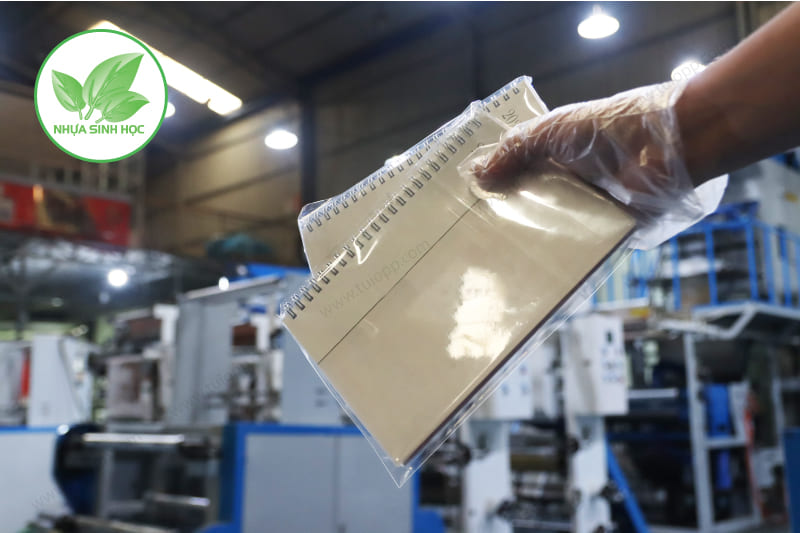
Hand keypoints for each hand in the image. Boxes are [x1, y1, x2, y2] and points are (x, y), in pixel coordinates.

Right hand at [473, 82, 717, 247]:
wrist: (670, 146)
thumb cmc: (610, 127)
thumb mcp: (552, 130)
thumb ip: (513, 149)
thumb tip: (475, 174)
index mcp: (553, 155)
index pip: (514, 172)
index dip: (492, 185)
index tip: (462, 203)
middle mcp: (567, 182)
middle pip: (527, 204)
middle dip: (502, 218)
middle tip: (467, 240)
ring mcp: (586, 208)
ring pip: (549, 229)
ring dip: (528, 241)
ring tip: (491, 263)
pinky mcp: (606, 231)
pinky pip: (578, 247)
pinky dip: (560, 257)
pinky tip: (532, 271)